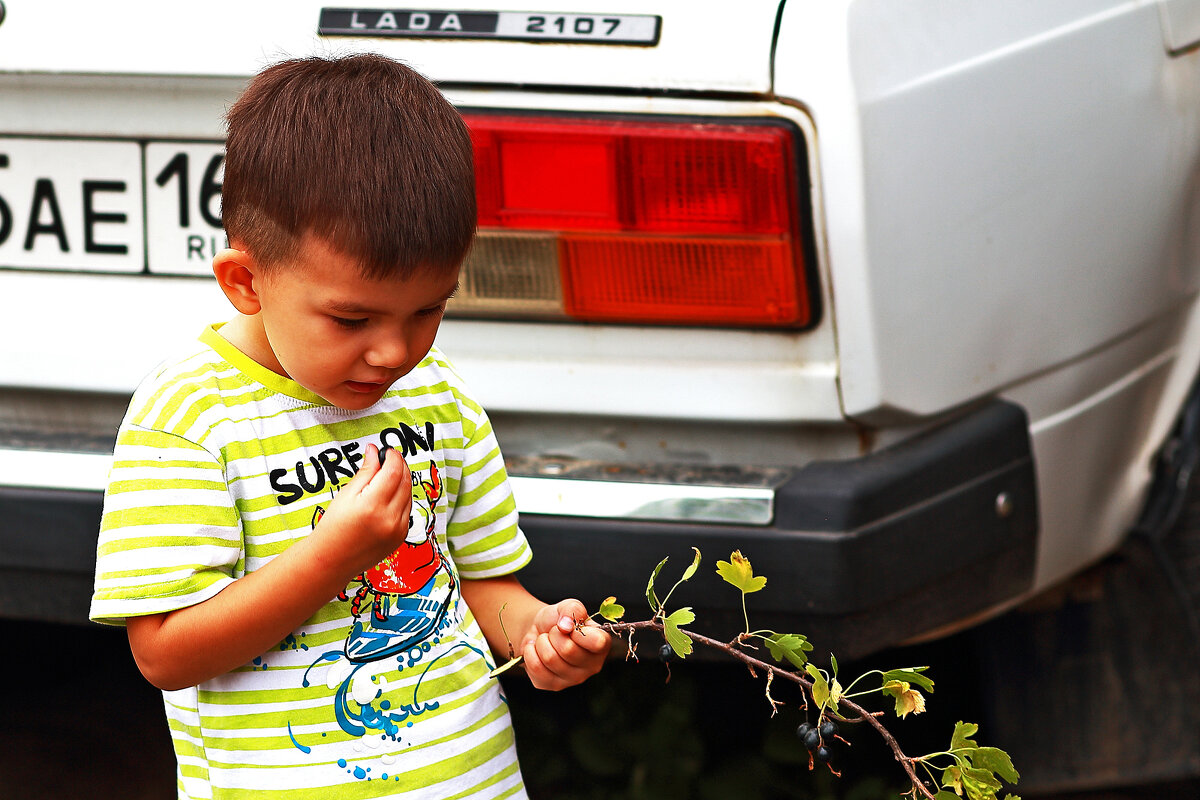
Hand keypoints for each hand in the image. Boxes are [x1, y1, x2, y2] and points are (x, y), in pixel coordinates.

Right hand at [311, 444, 412, 577]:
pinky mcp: (401, 537)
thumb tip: (374, 451)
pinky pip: (408, 510)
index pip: (394, 471)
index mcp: (373, 506)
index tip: (387, 451)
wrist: (332, 560)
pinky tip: (390, 494)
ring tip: (388, 475)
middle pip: (405, 481)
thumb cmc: (333, 527)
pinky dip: (402, 497)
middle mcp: (389, 519)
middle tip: (389, 459)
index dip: (393, 457)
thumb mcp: (346, 494)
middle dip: (400, 466)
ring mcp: (398, 530)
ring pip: (409, 495)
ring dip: (403, 481)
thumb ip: (365, 471)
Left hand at [520, 598, 611, 690]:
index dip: (579, 632)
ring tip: (545, 640)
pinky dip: (530, 652)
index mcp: (602, 644)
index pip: (598, 642)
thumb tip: (566, 624)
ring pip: (550, 659)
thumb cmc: (559, 620)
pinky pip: (536, 667)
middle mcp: (592, 666)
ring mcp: (573, 679)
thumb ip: (572, 609)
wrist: (540, 630)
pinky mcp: (553, 685)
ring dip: (541, 642)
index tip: (571, 627)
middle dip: (554, 634)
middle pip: (568, 650)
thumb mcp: (568, 606)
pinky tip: (536, 649)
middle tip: (554, 631)